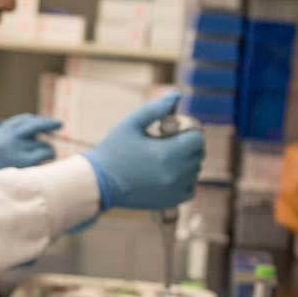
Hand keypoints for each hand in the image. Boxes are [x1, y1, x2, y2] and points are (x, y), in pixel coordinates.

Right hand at [0, 114, 62, 171]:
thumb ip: (9, 138)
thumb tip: (36, 132)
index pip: (22, 121)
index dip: (37, 121)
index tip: (48, 124)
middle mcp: (7, 139)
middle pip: (35, 124)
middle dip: (49, 123)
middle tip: (60, 124)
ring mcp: (17, 150)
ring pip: (43, 144)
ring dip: (47, 150)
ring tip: (42, 161)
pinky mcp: (27, 162)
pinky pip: (46, 154)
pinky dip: (48, 158)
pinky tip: (42, 167)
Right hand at [85, 93, 204, 210]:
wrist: (98, 183)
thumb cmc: (113, 149)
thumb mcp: (131, 123)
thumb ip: (156, 108)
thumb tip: (177, 94)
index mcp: (167, 153)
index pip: (198, 139)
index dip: (190, 130)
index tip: (176, 129)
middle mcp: (174, 174)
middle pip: (199, 155)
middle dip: (188, 145)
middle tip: (170, 141)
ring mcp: (173, 190)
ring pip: (195, 171)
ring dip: (187, 162)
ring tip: (166, 157)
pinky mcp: (169, 202)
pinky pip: (190, 189)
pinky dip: (185, 181)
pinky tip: (168, 173)